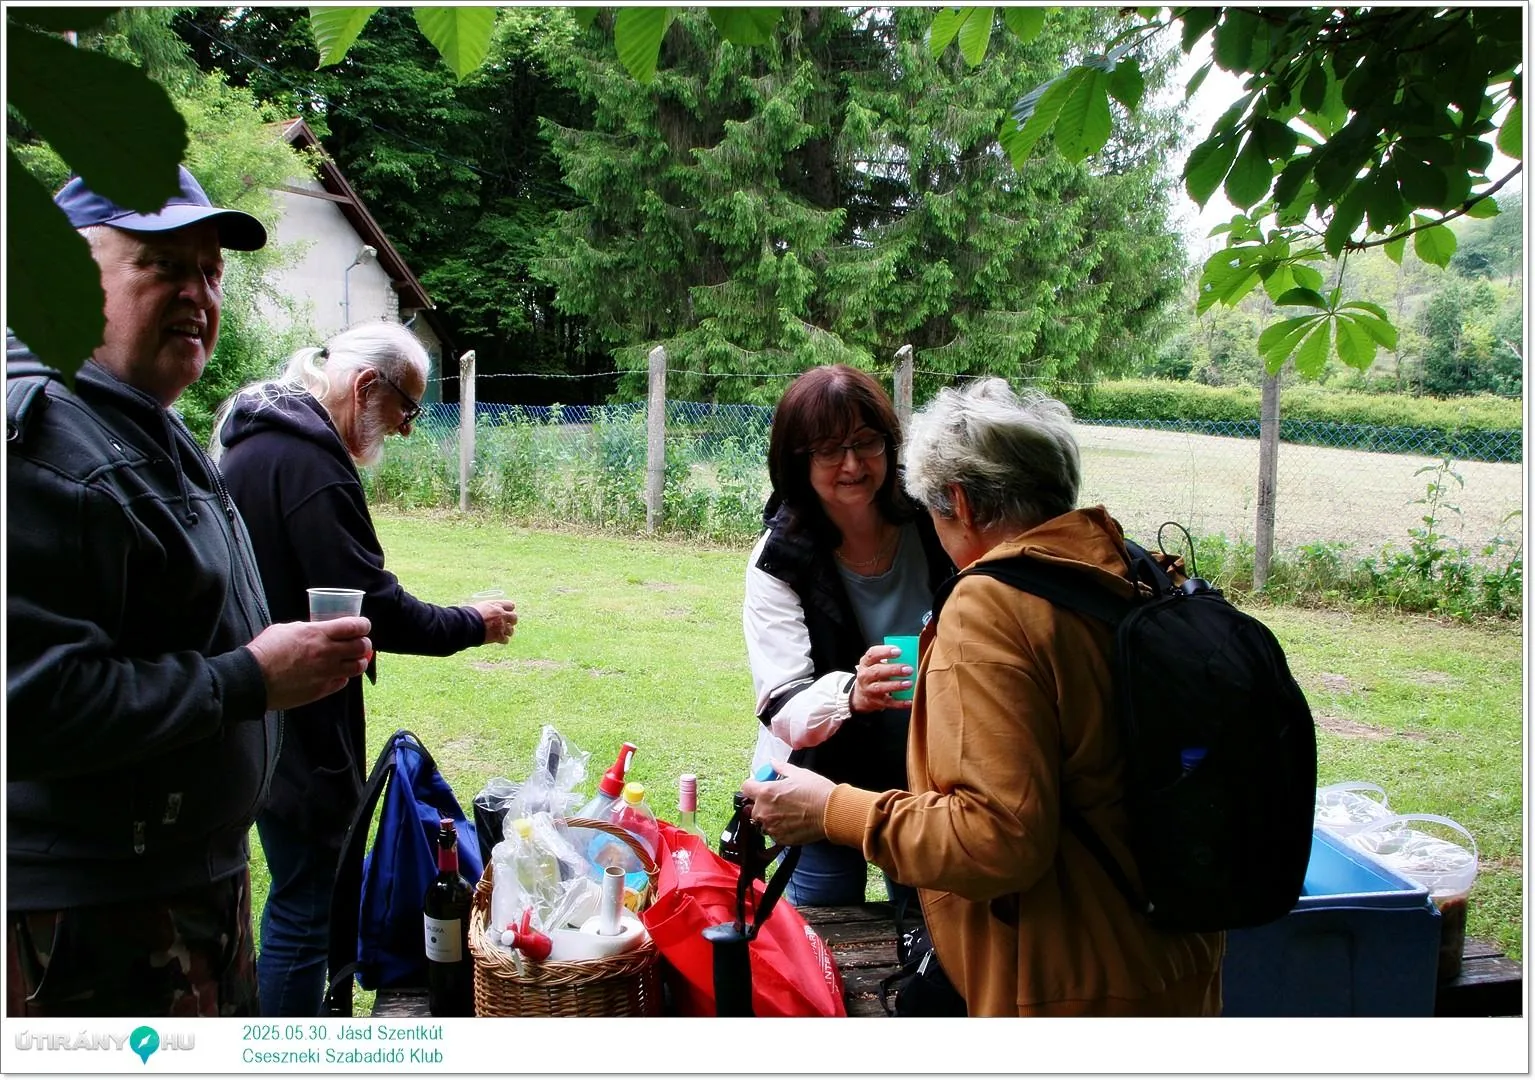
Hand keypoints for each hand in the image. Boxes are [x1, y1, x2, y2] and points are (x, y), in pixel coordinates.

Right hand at [246, 617, 372, 710]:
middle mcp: (326, 653)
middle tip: (359, 644)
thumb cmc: (265, 650)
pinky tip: (335, 674)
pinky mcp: (321, 690)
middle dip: (364, 643)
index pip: (354, 627)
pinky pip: (342, 682)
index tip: (363, 626)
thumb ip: (309, 629)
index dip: (363, 625)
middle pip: (361, 647)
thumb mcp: (287, 629)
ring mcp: (326, 673)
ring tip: (352, 660)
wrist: (252, 678)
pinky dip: (343, 677)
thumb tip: (320, 630)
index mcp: (318, 634)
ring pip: (357, 667)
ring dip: (358, 662)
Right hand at [474, 599, 517, 644]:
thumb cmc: (470, 614)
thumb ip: (489, 608)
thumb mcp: (480, 606)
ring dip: (507, 631)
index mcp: (497, 606)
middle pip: (514, 618)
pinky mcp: (499, 637)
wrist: (467, 625)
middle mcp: (502, 615)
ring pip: (511, 630)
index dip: (509, 609)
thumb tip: (490, 610)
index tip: (506, 612)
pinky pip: (506, 640)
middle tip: (506, 623)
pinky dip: (502, 640)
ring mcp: (501, 626)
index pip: (511, 605)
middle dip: (511, 621)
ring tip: (501, 632)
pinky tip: (498, 639)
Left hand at [740, 760, 834, 845]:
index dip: (753, 785)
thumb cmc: (816, 791)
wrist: (831, 813)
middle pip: (753, 806)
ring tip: (788, 812)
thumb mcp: (798, 773)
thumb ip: (780, 768)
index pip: (745, 787)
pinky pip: (773, 833)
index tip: (762, 785)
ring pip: (763, 821)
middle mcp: (764, 811)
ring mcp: (771, 827)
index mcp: (765, 792)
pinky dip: (779, 828)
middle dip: (763, 802)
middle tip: (779, 799)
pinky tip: (793, 822)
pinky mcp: (780, 839)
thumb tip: (772, 762)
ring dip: (770, 816)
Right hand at [849, 644, 912, 712]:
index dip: (885, 652)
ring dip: (896, 685)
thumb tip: (910, 656)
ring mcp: (869, 690)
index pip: (872, 654)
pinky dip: (900, 703)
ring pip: (881, 688)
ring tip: (909, 683)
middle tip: (908, 669)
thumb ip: (888, 659)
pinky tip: (910, 701)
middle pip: (877, 671)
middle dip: (893, 670)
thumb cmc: (874, 675)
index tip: (899, 651)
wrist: (861, 695)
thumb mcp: (875, 664)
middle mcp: (865, 676)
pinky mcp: (876, 702)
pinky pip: (889, 703)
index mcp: (865, 663)